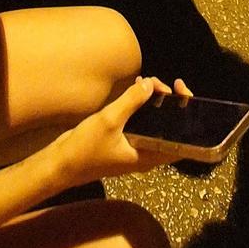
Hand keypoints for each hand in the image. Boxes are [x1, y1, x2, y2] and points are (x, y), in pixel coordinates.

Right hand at [53, 77, 180, 185]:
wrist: (61, 165)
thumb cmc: (86, 149)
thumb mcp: (109, 121)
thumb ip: (131, 102)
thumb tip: (150, 85)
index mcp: (148, 156)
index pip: (181, 143)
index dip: (187, 117)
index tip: (182, 92)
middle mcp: (145, 155)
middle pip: (169, 129)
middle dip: (168, 103)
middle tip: (157, 84)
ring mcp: (134, 149)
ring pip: (154, 125)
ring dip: (153, 103)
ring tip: (147, 83)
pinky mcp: (123, 144)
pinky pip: (140, 124)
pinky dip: (141, 107)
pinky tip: (135, 90)